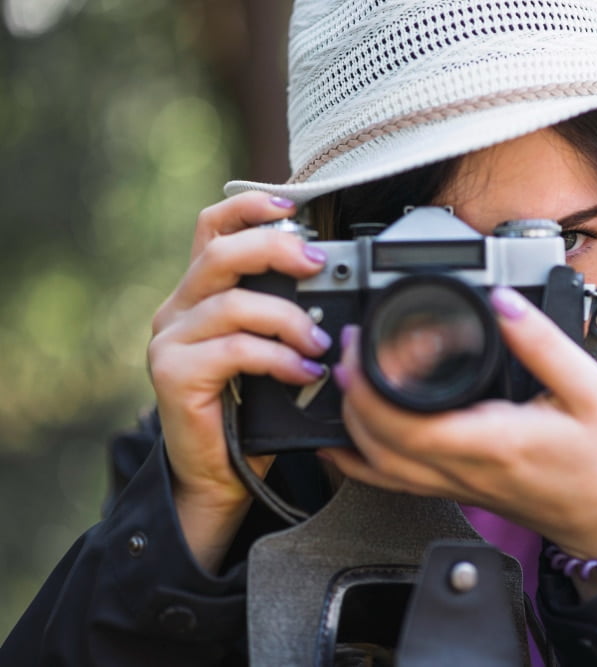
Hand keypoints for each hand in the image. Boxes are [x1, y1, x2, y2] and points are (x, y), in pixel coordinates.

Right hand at [147, 192, 330, 570]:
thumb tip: (342, 295)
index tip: (289, 204)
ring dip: (288, 319)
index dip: (248, 206)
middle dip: (276, 248)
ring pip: (234, 303)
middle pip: (222, 252)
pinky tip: (304, 372)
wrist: (219, 473)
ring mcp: (170, 339)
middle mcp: (178, 307)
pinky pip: (234, 349)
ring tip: (320, 344)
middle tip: (318, 264)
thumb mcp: (271, 351)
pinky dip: (278, 358)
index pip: (212, 228)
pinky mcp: (172, 372)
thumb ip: (287, 316)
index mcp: (201, 292)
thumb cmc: (251, 410)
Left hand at [321, 286, 596, 565]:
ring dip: (351, 420)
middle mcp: (464, 470)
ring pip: (376, 465)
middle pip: (377, 443)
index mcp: (493, 442)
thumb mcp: (590, 390)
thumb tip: (504, 302)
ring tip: (350, 375)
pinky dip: (359, 457)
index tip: (368, 341)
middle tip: (354, 345)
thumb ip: (544, 344)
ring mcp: (454, 485)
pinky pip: (391, 481)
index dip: (372, 384)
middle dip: (351, 392)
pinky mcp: (454, 490)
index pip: (408, 423)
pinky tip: (346, 436)